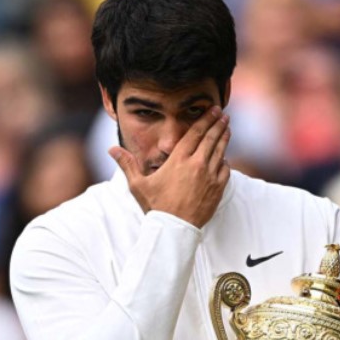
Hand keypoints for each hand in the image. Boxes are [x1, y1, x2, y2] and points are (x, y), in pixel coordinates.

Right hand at [109, 106, 230, 227]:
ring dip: (224, 138)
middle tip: (223, 114)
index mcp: (178, 160)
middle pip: (210, 139)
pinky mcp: (217, 189)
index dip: (205, 120)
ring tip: (227, 128)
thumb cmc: (156, 207)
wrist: (174, 229)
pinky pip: (225, 170)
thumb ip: (127, 165)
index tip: (212, 111)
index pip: (194, 134)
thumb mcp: (138, 185)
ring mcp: (209, 177)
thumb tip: (112, 149)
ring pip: (220, 152)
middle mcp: (196, 165)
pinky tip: (224, 158)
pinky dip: (225, 162)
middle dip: (218, 124)